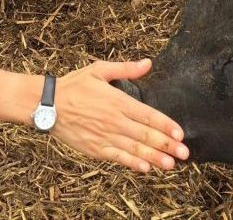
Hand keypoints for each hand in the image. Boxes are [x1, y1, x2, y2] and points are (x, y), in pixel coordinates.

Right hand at [51, 59, 188, 171]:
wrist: (47, 105)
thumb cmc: (74, 85)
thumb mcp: (99, 70)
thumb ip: (126, 69)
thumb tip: (148, 63)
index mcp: (118, 101)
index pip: (148, 115)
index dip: (166, 125)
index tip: (180, 133)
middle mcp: (114, 120)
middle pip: (146, 135)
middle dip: (167, 145)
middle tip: (185, 153)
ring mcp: (105, 136)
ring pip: (135, 149)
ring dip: (155, 157)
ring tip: (171, 164)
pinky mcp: (95, 148)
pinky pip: (118, 157)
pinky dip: (132, 163)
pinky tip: (145, 168)